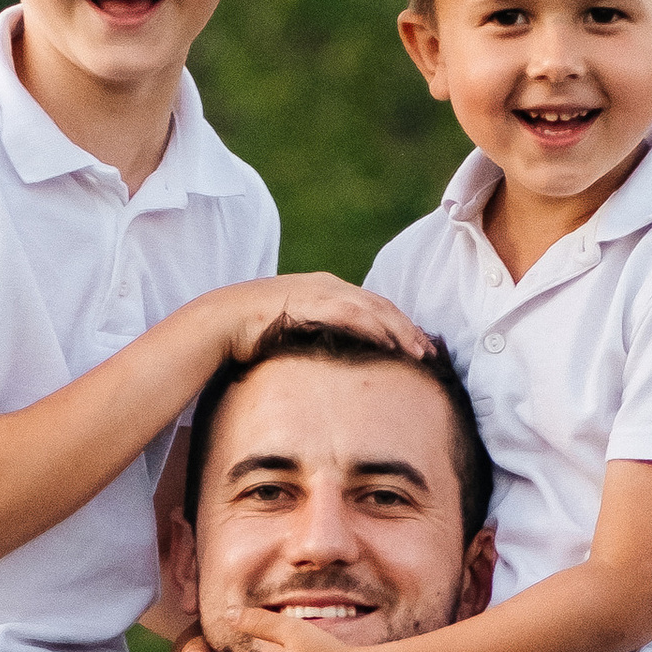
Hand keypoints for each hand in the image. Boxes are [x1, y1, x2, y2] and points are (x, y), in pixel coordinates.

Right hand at [212, 272, 433, 364]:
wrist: (220, 322)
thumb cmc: (252, 334)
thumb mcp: (293, 334)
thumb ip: (316, 340)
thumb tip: (333, 365)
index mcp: (326, 290)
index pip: (373, 307)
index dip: (399, 326)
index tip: (418, 348)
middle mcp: (327, 285)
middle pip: (381, 305)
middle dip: (409, 329)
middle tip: (432, 353)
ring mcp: (319, 291)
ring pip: (373, 308)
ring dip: (400, 330)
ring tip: (420, 353)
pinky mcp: (311, 302)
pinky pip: (352, 314)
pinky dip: (375, 328)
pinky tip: (392, 344)